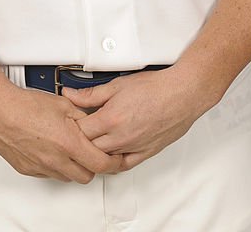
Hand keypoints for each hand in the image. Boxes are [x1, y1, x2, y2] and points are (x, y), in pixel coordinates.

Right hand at [0, 79, 124, 182]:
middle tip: (93, 152)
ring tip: (70, 148)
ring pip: (67, 177)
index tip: (115, 157)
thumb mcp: (63, 104)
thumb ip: (82, 116)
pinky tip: (52, 150)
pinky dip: (55, 166)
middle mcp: (57, 160)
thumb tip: (92, 122)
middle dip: (93, 165)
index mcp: (69, 143)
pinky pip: (49, 174)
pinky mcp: (29, 170)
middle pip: (87, 176)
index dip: (113, 162)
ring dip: (74, 167)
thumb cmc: (26, 105)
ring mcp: (42, 167)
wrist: (0, 111)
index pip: (101, 164)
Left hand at [62, 64, 218, 170]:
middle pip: (89, 148)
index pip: (79, 131)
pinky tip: (110, 155)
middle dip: (80, 141)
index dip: (71, 126)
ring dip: (95, 152)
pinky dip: (113, 163)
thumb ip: (90, 94)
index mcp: (110, 119)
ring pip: (104, 159)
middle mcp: (120, 137)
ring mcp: (132, 148)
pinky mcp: (145, 153)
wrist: (181, 94)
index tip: (70, 122)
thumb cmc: (154, 87)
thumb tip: (70, 96)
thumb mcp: (116, 85)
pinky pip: (123, 165)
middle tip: (78, 131)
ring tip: (92, 141)